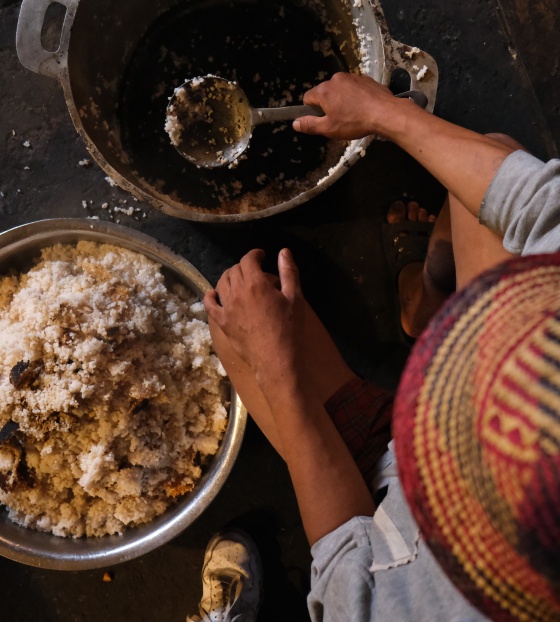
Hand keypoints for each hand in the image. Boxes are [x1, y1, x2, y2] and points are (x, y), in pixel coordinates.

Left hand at [204, 248, 304, 391]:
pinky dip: (210, 296)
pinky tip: (214, 294)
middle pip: (234, 270)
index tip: (261, 256)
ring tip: (238, 280)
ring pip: (221, 283)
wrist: (276, 359)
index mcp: (256, 283)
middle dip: (244, 266)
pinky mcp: (222, 322)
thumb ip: (289, 272)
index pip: (248, 259)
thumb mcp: (294, 298)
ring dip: (229, 277)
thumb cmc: (289, 328)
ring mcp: (227, 307)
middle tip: (254, 270)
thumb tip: (284, 251)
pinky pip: (210, 304)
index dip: (255, 254)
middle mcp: (237, 292)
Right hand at [293, 72, 406, 139]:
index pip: (308, 98)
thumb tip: (295, 123)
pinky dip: (355, 97)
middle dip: (328, 105)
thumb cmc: (354, 122)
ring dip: (342, 101)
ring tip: (353, 115)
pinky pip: (354, 88)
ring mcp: (352, 77)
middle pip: (325, 93)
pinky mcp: (365, 79)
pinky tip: (363, 108)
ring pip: (340, 90)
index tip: (321, 120)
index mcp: (324, 90)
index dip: (312, 111)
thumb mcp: (329, 129)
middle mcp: (336, 79)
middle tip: (339, 120)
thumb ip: (310, 125)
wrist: (384, 113)